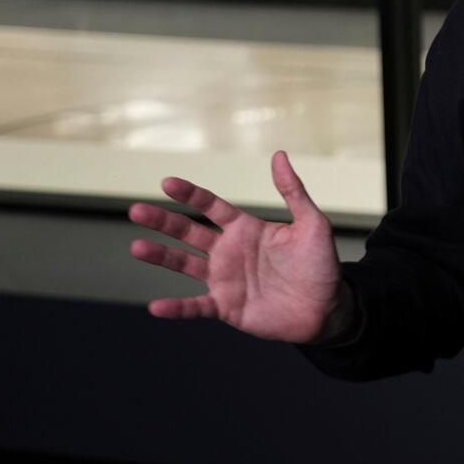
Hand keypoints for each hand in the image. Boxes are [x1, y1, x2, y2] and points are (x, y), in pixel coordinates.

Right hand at [127, 150, 348, 342]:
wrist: (327, 308)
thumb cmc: (321, 264)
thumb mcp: (312, 223)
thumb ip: (293, 191)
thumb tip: (279, 155)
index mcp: (246, 229)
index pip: (212, 207)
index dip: (191, 195)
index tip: (168, 182)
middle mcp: (229, 251)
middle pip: (189, 232)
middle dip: (163, 221)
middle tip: (136, 210)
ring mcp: (225, 280)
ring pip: (185, 265)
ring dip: (161, 256)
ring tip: (137, 247)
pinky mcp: (227, 307)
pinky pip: (196, 306)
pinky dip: (177, 308)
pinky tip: (156, 307)